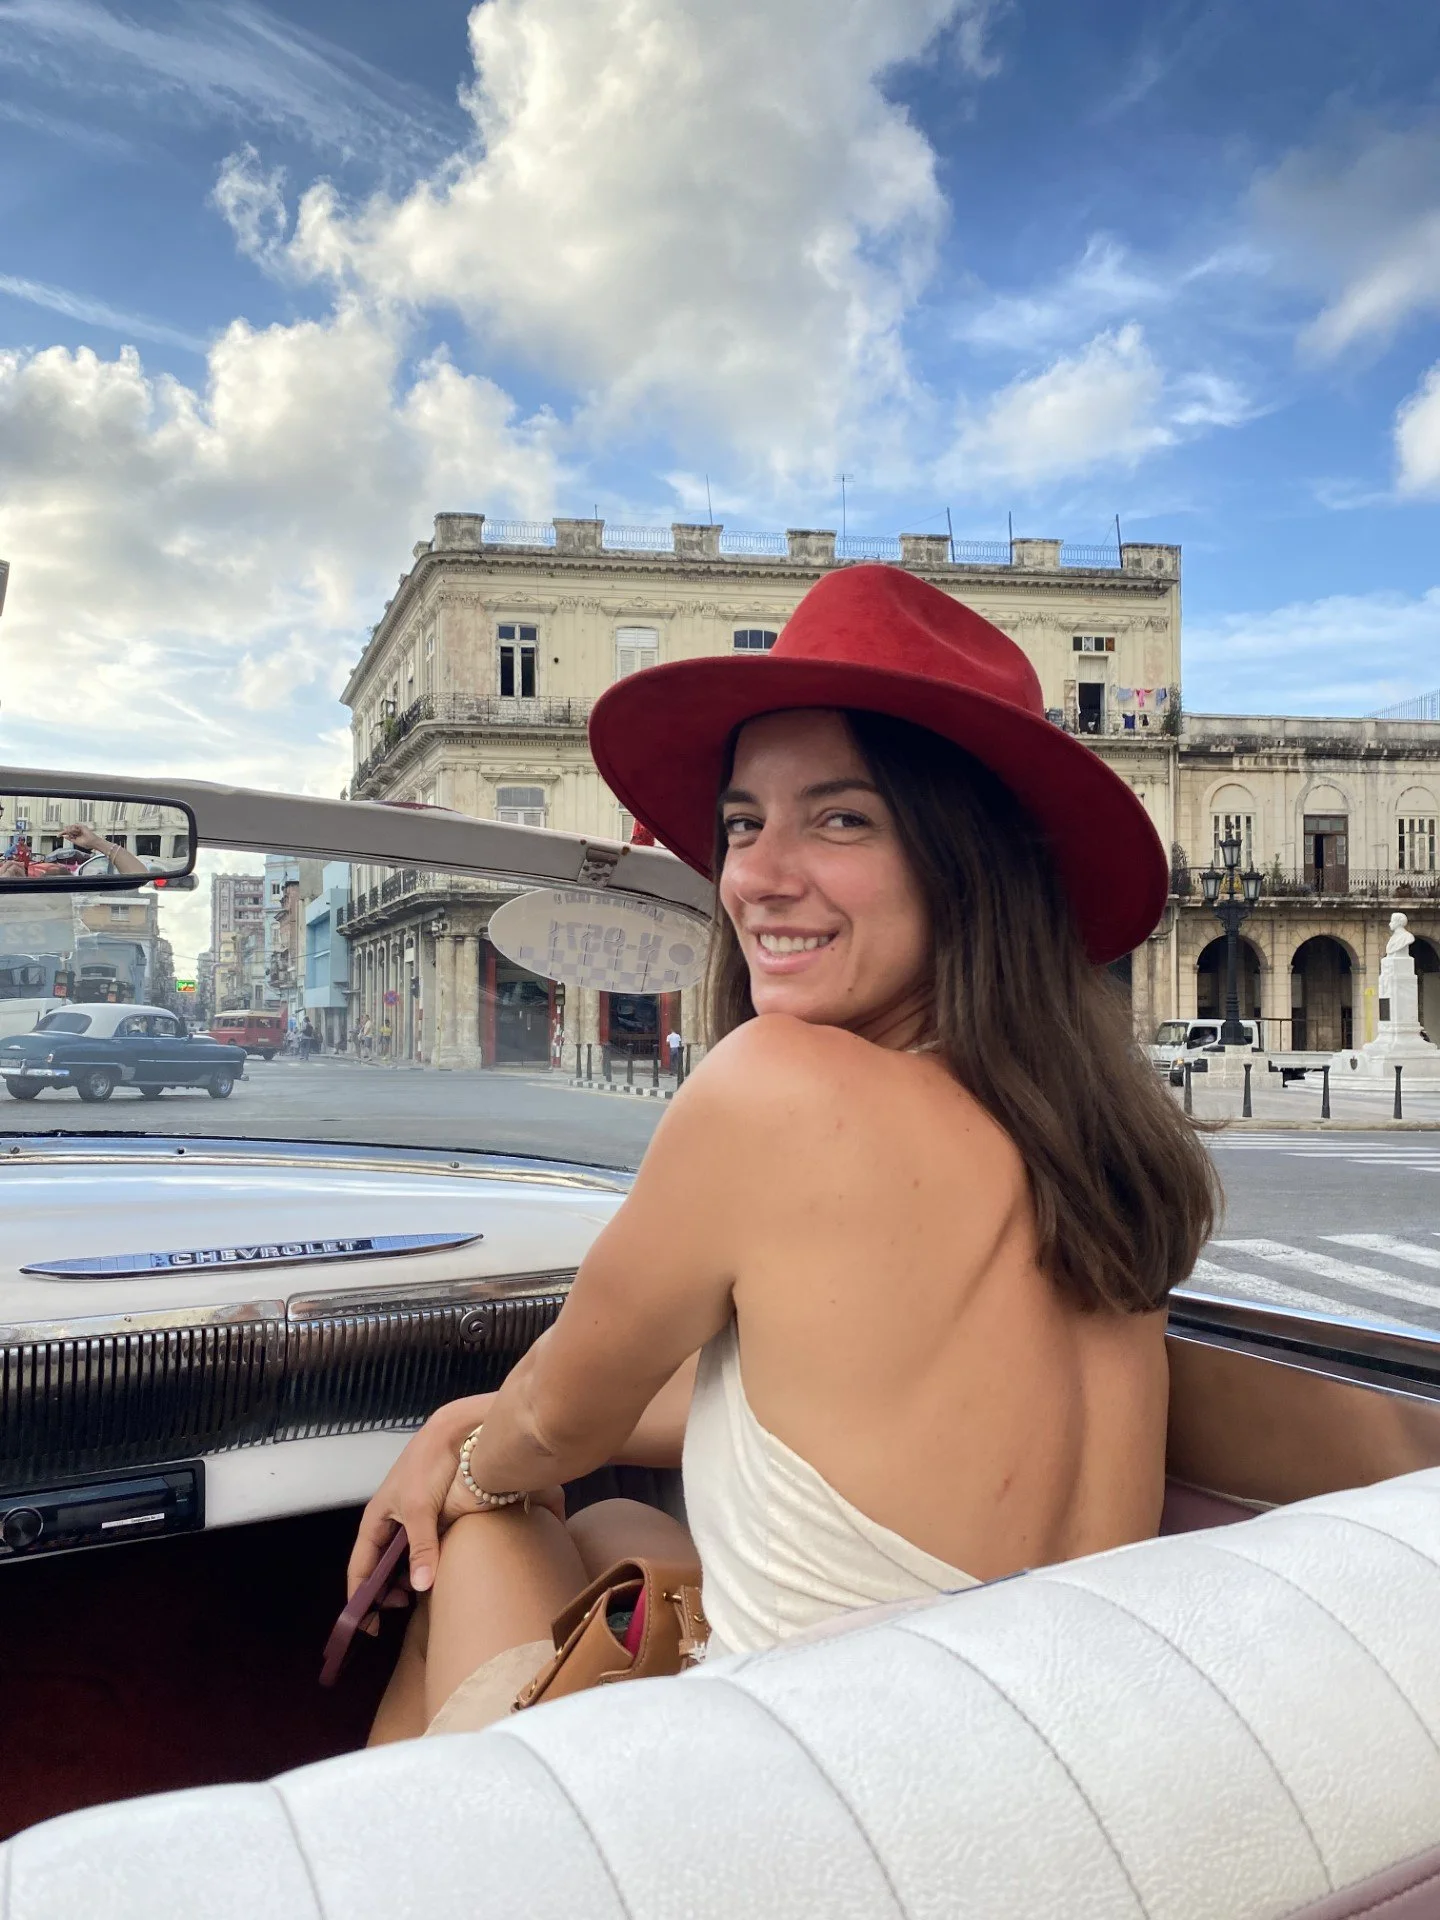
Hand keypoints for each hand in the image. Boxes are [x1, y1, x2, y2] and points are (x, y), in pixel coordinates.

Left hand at [59, 823, 105, 852]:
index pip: (67, 833)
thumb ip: (70, 838)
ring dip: (71, 831)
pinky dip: (74, 829)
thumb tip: (64, 836)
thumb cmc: (87, 843)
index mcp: (75, 835)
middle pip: (67, 829)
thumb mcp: (75, 842)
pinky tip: (77, 832)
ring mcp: (79, 828)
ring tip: (76, 834)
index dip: (62, 833)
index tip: (58, 835)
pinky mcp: (81, 826)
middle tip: (71, 835)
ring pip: (69, 827)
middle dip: (67, 832)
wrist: (92, 842)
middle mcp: (76, 831)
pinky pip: (74, 826)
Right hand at [348, 1393, 496, 1599]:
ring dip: (403, 1580)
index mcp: (376, 1519)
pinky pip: (419, 1549)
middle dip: (382, 1592)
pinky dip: (421, 1565)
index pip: (360, 1566)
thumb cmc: (429, 1467)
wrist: (457, 1434)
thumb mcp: (421, 1509)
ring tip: (414, 1600)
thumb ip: (421, 1547)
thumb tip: (418, 1586)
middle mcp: (389, 1521)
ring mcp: (410, 1519)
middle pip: (378, 1566)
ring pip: (399, 1559)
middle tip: (395, 1614)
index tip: (366, 1624)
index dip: (359, 1596)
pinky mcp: (431, 1515)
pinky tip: (433, 1576)